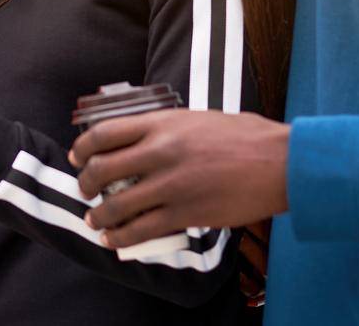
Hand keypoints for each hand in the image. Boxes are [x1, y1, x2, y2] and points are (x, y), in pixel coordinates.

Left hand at [69, 110, 290, 248]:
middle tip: (86, 191)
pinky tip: (114, 239)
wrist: (280, 162)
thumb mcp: (198, 119)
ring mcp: (171, 184)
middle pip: (102, 170)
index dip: (84, 148)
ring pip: (116, 204)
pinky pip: (141, 229)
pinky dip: (121, 236)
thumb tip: (144, 140)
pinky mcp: (185, 213)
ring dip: (99, 215)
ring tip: (95, 219)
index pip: (105, 132)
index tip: (78, 157)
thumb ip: (168, 129)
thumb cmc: (246, 137)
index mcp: (163, 123)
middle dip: (86, 184)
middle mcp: (160, 151)